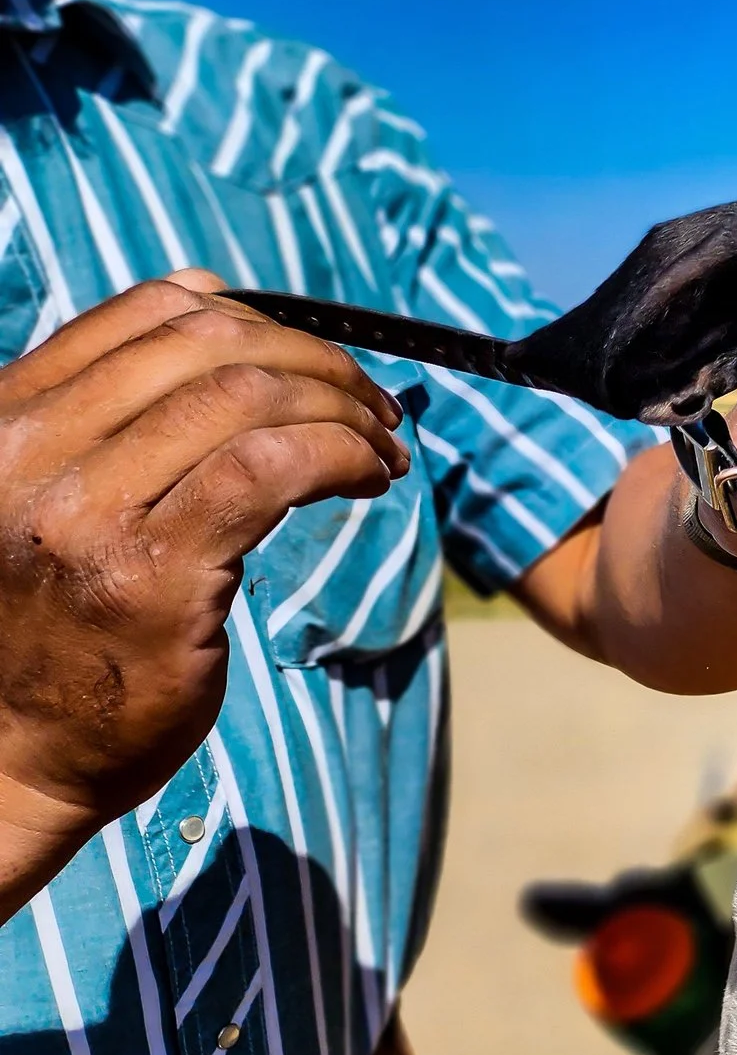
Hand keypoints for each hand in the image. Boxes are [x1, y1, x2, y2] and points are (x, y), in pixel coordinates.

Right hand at [0, 270, 408, 894]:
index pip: (151, 312)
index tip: (313, 363)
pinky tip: (371, 478)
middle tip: (372, 405)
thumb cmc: (48, 623)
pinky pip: (271, 469)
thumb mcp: (46, 488)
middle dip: (317, 361)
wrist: (5, 757)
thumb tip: (211, 298)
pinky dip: (341, 454)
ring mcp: (85, 513)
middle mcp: (30, 452)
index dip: (259, 321)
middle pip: (211, 346)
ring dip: (343, 407)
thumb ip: (108, 408)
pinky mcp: (152, 575)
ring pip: (247, 398)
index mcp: (5, 418)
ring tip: (382, 445)